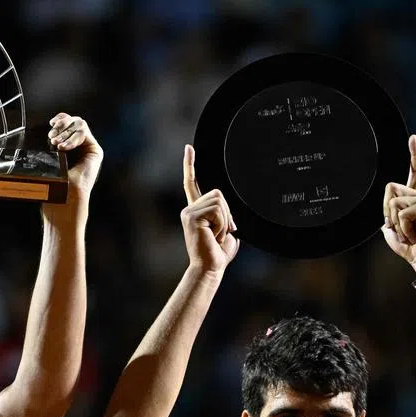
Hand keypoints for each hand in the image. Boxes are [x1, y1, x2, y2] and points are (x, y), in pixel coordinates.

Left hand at [48, 113, 102, 198]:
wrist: (65, 195)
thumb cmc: (55, 181)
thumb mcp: (50, 156)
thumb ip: (53, 141)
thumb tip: (50, 127)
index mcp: (67, 145)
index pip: (67, 123)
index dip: (60, 119)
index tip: (51, 123)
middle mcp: (79, 145)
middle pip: (73, 121)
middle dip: (61, 125)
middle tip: (51, 136)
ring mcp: (88, 147)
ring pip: (79, 124)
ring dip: (66, 132)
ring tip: (56, 144)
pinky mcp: (95, 150)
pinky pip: (84, 133)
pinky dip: (72, 138)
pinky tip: (64, 148)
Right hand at [182, 144, 239, 274]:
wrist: (210, 268)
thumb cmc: (218, 253)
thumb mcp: (226, 229)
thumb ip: (225, 214)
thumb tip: (227, 207)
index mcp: (196, 210)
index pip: (192, 183)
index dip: (190, 165)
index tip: (188, 148)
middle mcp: (189, 208)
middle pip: (218, 193)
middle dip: (227, 213)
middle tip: (221, 233)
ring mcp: (188, 212)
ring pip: (219, 202)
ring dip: (225, 220)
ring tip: (216, 236)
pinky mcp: (191, 217)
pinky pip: (217, 211)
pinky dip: (222, 224)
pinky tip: (213, 236)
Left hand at [382, 134, 415, 269]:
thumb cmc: (408, 245)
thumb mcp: (391, 230)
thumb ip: (387, 217)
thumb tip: (384, 219)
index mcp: (411, 198)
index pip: (413, 172)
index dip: (414, 154)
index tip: (413, 137)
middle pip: (389, 188)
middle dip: (386, 210)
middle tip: (399, 226)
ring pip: (392, 203)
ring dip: (395, 222)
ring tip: (408, 232)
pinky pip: (400, 213)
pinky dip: (402, 227)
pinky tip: (413, 233)